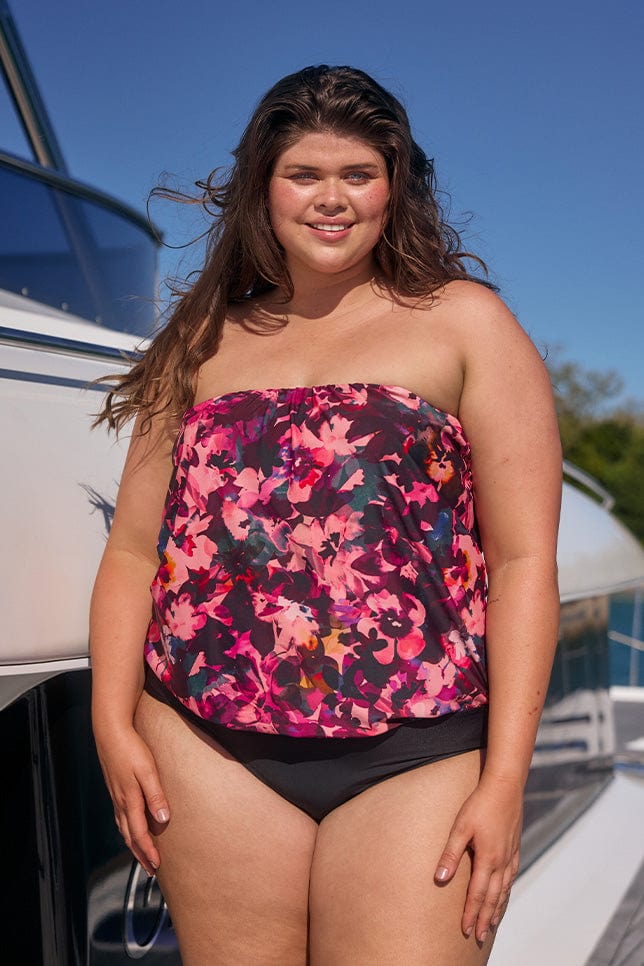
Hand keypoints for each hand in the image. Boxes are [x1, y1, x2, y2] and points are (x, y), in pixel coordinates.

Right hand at [94, 724, 169, 876]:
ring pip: (124, 827)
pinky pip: (121, 816)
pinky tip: (130, 827)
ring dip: (133, 843)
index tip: (157, 866)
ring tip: (141, 854)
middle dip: (140, 854)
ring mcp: (116, 795)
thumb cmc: (131, 748)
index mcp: (130, 800)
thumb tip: (163, 821)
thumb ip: (155, 796)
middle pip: (130, 836)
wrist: (110, 731)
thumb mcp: (147, 771)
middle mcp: (121, 802)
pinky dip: (127, 829)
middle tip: (151, 870)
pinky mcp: (115, 788)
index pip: (139, 834)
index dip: (148, 852)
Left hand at [433, 773, 522, 942]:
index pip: (478, 894)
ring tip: (491, 924)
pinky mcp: (514, 847)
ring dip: (497, 908)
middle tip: (478, 936)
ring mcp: (510, 855)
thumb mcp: (460, 827)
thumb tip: (439, 879)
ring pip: (505, 889)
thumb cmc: (480, 804)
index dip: (471, 913)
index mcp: (488, 859)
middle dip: (485, 918)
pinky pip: (511, 877)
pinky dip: (507, 891)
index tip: (466, 930)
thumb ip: (450, 854)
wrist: (505, 786)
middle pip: (493, 897)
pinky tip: (504, 895)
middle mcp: (502, 861)